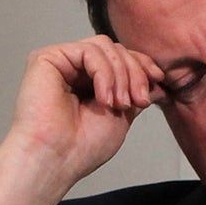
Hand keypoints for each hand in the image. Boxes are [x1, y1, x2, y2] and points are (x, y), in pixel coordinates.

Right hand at [0, 38, 167, 204]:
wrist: (57, 158)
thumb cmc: (83, 146)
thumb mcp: (123, 115)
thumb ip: (135, 92)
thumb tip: (157, 80)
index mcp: (90, 81)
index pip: (122, 58)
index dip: (143, 65)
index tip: (159, 81)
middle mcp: (74, 69)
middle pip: (116, 50)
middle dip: (136, 73)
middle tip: (139, 101)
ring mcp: (61, 62)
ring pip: (105, 47)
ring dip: (121, 75)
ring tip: (119, 104)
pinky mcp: (46, 58)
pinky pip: (89, 51)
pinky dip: (104, 73)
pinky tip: (103, 98)